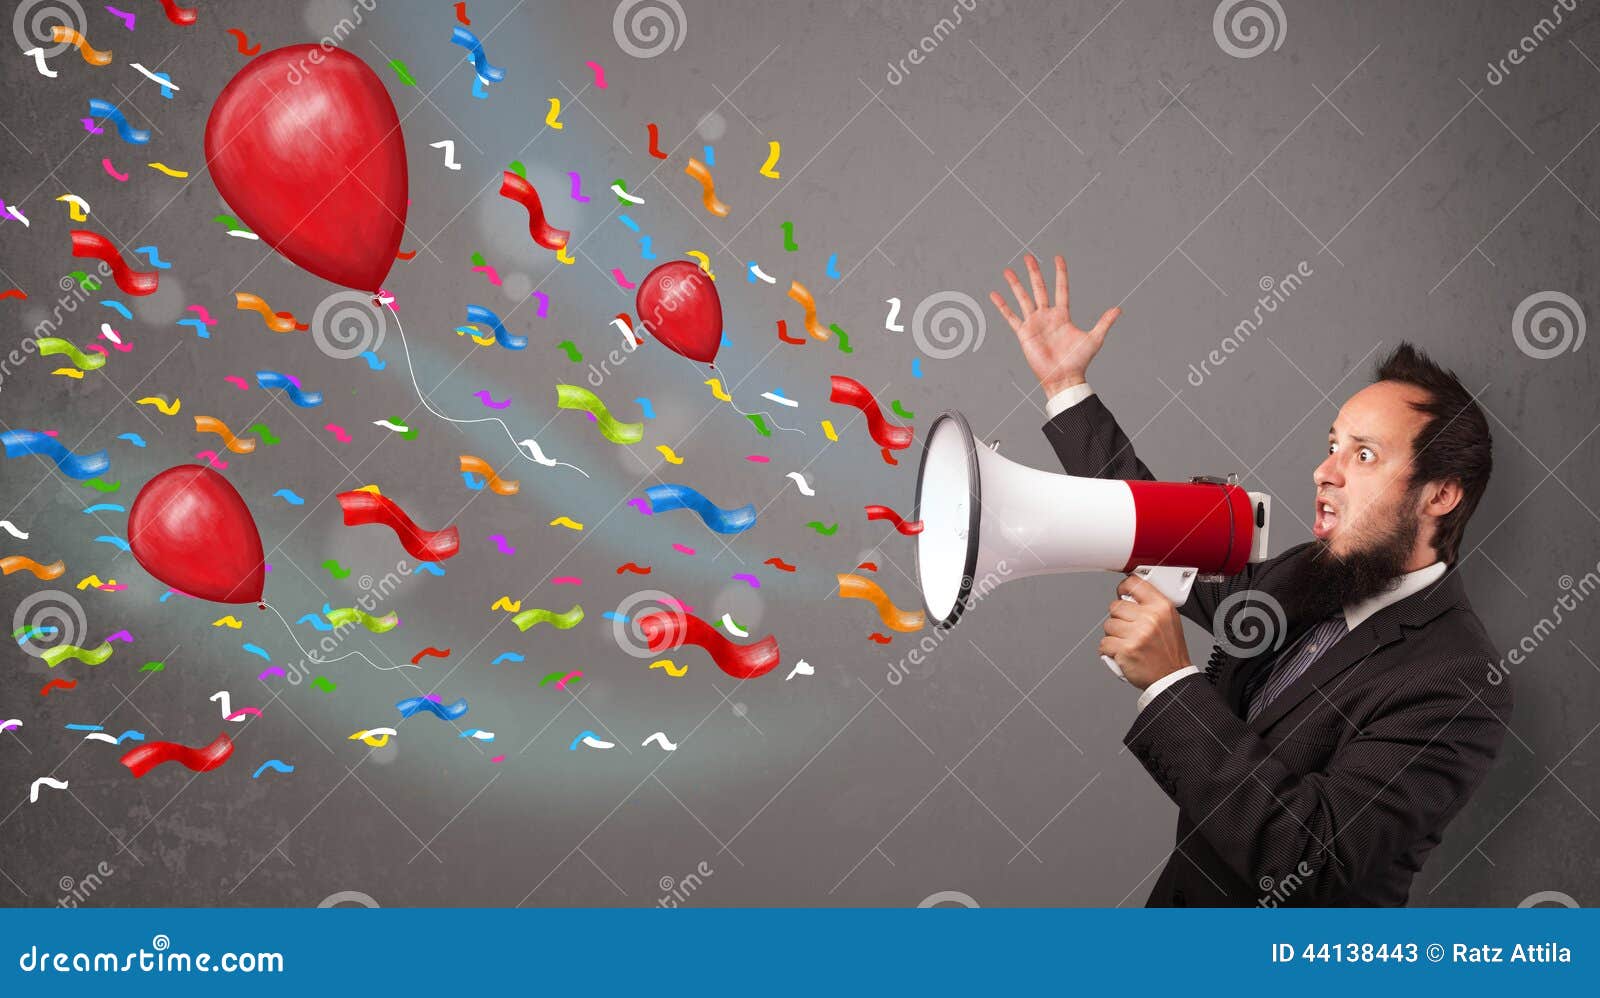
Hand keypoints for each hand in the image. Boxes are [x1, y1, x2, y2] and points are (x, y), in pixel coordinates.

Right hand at [989, 254, 1120, 397]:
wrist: (1063, 377)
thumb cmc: (1078, 361)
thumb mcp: (1094, 339)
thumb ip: (1104, 322)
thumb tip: (1118, 309)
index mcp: (1062, 315)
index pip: (1061, 288)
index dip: (1060, 273)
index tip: (1057, 258)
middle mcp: (1047, 316)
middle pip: (1039, 288)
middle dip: (1034, 272)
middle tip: (1028, 256)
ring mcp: (1034, 323)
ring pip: (1023, 298)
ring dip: (1015, 284)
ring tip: (1008, 271)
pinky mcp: (1024, 333)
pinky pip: (1010, 316)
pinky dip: (1002, 305)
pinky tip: (994, 294)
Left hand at [1098, 574, 1190, 689]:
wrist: (1171, 677)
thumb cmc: (1169, 651)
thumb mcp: (1170, 620)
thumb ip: (1151, 605)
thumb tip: (1128, 595)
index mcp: (1162, 607)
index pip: (1134, 584)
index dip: (1123, 588)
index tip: (1121, 594)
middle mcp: (1150, 618)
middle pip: (1115, 606)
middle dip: (1118, 618)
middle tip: (1129, 629)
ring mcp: (1137, 634)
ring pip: (1108, 625)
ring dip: (1114, 635)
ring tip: (1128, 642)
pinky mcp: (1126, 649)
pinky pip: (1104, 643)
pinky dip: (1109, 650)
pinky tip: (1123, 653)